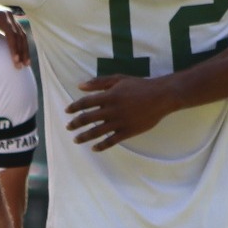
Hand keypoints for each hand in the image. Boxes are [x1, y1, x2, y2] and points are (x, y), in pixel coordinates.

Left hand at [0, 5, 30, 67]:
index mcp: (1, 15)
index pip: (11, 33)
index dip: (14, 47)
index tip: (15, 60)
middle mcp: (8, 15)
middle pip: (20, 34)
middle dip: (22, 51)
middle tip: (22, 66)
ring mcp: (10, 17)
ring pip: (22, 34)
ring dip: (24, 49)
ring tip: (26, 64)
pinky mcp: (10, 21)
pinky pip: (19, 33)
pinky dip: (21, 44)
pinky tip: (22, 54)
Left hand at [66, 74, 180, 150]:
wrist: (161, 96)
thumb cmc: (139, 85)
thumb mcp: (118, 79)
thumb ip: (98, 83)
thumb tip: (79, 86)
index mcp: (109, 95)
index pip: (85, 102)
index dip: (74, 107)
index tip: (67, 111)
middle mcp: (112, 109)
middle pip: (88, 118)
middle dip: (75, 124)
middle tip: (68, 127)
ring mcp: (120, 122)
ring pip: (97, 131)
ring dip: (84, 136)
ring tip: (76, 140)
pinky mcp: (128, 131)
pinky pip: (111, 141)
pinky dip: (101, 145)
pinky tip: (94, 148)